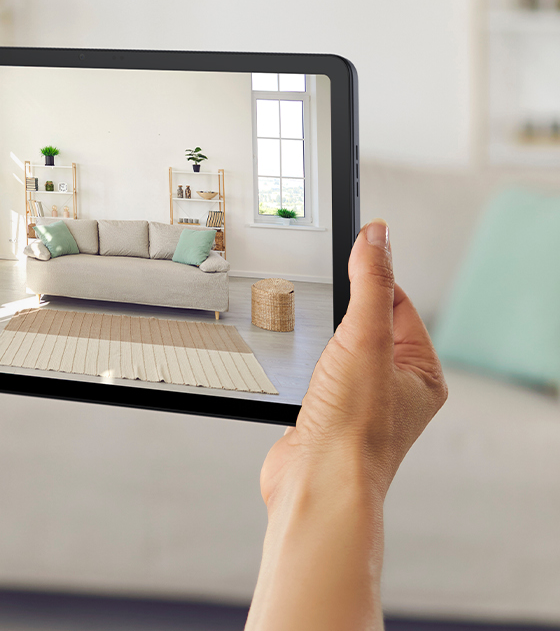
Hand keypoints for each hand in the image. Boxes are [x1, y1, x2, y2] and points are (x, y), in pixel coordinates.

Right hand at [246, 220, 447, 630]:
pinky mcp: (326, 422)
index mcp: (422, 374)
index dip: (371, 282)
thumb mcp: (364, 337)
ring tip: (312, 357)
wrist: (316, 484)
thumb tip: (378, 234)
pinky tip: (296, 382)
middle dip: (340, 318)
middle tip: (324, 315)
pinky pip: (314, 381)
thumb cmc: (352, 427)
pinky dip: (301, 375)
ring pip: (337, 355)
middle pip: (366, 328)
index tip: (346, 258)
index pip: (399, 305)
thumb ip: (370, 282)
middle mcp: (397, 392)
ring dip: (318, 350)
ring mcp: (359, 408)